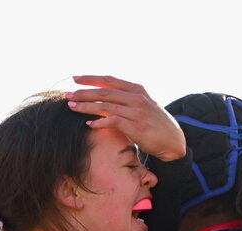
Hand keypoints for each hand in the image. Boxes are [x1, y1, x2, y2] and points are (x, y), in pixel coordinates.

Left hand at [68, 75, 184, 160]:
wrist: (173, 141)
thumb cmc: (155, 124)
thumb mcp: (143, 105)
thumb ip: (127, 99)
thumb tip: (106, 97)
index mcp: (137, 89)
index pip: (110, 80)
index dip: (91, 78)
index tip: (75, 78)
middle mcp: (136, 98)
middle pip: (104, 91)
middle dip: (84, 92)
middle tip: (67, 94)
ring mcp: (136, 112)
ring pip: (105, 106)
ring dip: (86, 106)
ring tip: (72, 107)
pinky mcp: (135, 127)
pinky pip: (112, 121)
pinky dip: (99, 122)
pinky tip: (88, 124)